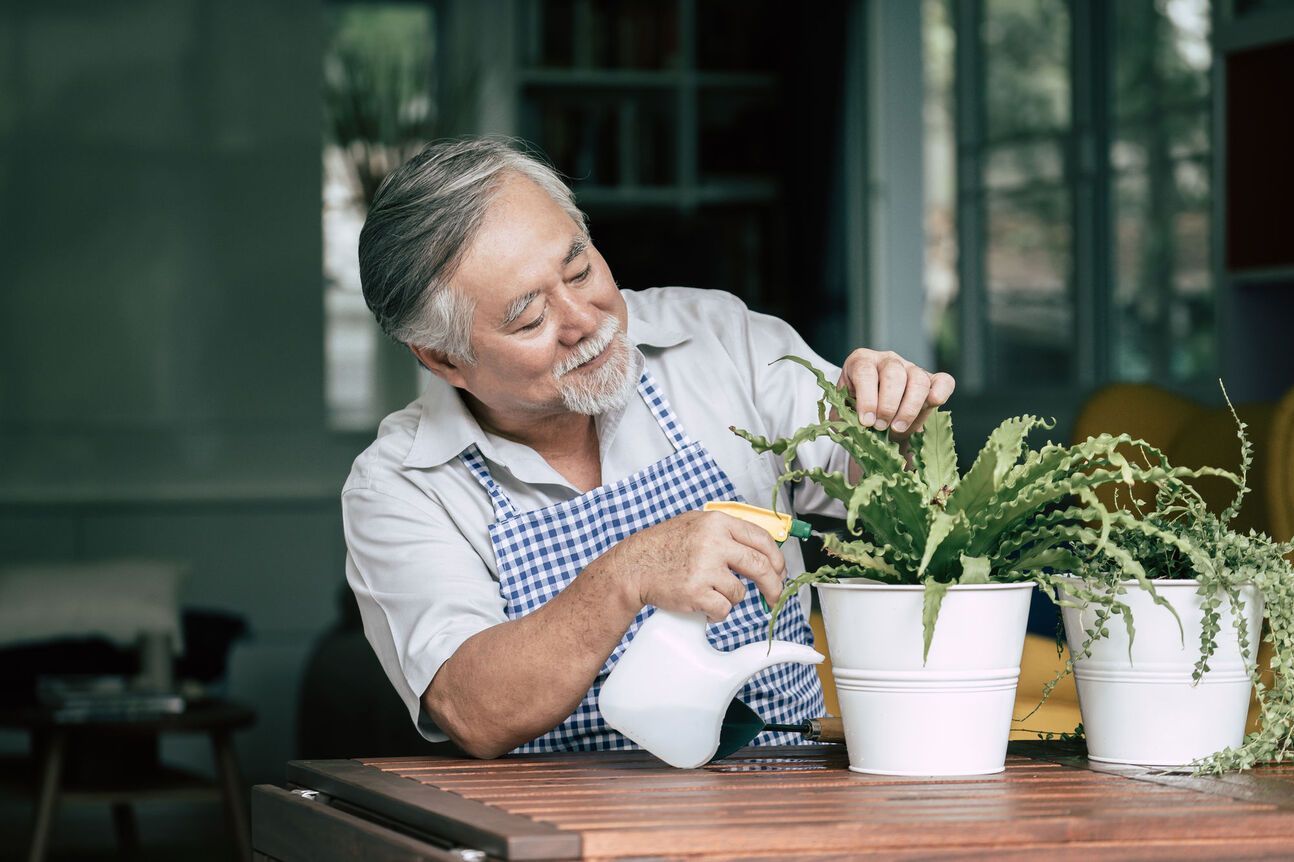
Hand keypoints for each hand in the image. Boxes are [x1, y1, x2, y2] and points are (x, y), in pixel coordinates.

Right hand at [599, 510, 786, 621]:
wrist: (634, 566)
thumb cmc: (664, 546)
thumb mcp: (697, 525)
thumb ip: (727, 533)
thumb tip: (763, 549)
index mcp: (717, 522)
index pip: (762, 539)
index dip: (776, 558)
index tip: (780, 571)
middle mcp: (713, 542)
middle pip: (761, 566)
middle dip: (773, 586)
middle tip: (774, 597)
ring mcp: (705, 568)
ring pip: (739, 592)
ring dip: (729, 598)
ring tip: (708, 591)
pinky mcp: (697, 592)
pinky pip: (724, 609)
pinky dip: (716, 612)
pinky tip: (702, 603)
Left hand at [836, 349, 954, 440]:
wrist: (874, 422)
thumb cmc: (856, 415)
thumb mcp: (844, 415)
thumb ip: (847, 418)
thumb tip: (858, 428)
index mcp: (861, 362)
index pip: (865, 372)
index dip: (867, 398)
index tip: (866, 421)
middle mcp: (887, 360)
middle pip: (893, 374)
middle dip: (887, 404)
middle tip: (881, 427)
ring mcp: (911, 368)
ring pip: (917, 379)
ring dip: (909, 407)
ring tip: (898, 428)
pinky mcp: (931, 381)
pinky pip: (943, 381)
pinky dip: (941, 391)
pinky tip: (934, 403)